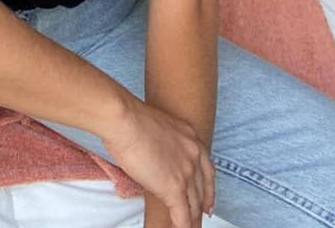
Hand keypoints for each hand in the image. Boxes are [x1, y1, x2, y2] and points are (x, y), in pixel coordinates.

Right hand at [103, 97, 214, 227]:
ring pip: (194, 206)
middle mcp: (194, 156)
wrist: (125, 120)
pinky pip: (182, 216)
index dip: (209, 190)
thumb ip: (166, 143)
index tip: (208, 203)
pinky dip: (182, 226)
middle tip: (201, 217)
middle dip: (201, 207)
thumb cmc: (130, 117)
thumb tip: (158, 155)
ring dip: (192, 220)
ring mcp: (186, 173)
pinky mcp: (174, 188)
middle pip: (202, 190)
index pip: (207, 170)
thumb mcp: (159, 126)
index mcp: (191, 138)